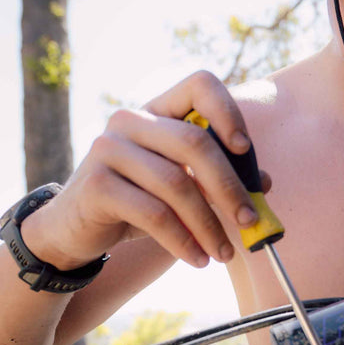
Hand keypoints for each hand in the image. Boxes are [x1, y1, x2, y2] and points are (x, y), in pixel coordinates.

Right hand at [22, 71, 269, 269]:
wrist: (77, 230)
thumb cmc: (140, 201)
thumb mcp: (183, 186)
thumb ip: (220, 178)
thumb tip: (265, 183)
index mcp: (159, 110)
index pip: (200, 85)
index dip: (228, 111)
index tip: (245, 149)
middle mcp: (132, 120)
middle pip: (195, 142)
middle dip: (230, 188)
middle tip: (250, 222)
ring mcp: (109, 148)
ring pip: (177, 184)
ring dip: (209, 225)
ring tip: (223, 253)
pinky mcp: (96, 184)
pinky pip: (154, 213)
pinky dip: (183, 241)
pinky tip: (197, 259)